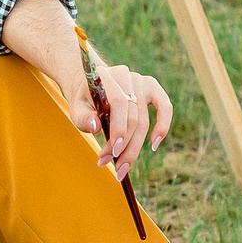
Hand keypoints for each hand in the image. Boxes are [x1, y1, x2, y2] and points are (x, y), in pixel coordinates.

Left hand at [71, 56, 172, 180]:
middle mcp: (126, 76)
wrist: (90, 87)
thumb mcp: (76, 109)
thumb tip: (96, 127)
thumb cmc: (84, 101)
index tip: (113, 152)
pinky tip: (154, 145)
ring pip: (144, 119)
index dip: (119, 129)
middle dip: (124, 145)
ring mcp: (140, 81)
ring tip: (123, 167)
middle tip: (113, 166)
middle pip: (133, 116)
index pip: (118, 103)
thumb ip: (83, 117)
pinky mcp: (152, 88)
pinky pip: (165, 107)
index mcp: (106, 76)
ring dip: (134, 146)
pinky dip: (162, 126)